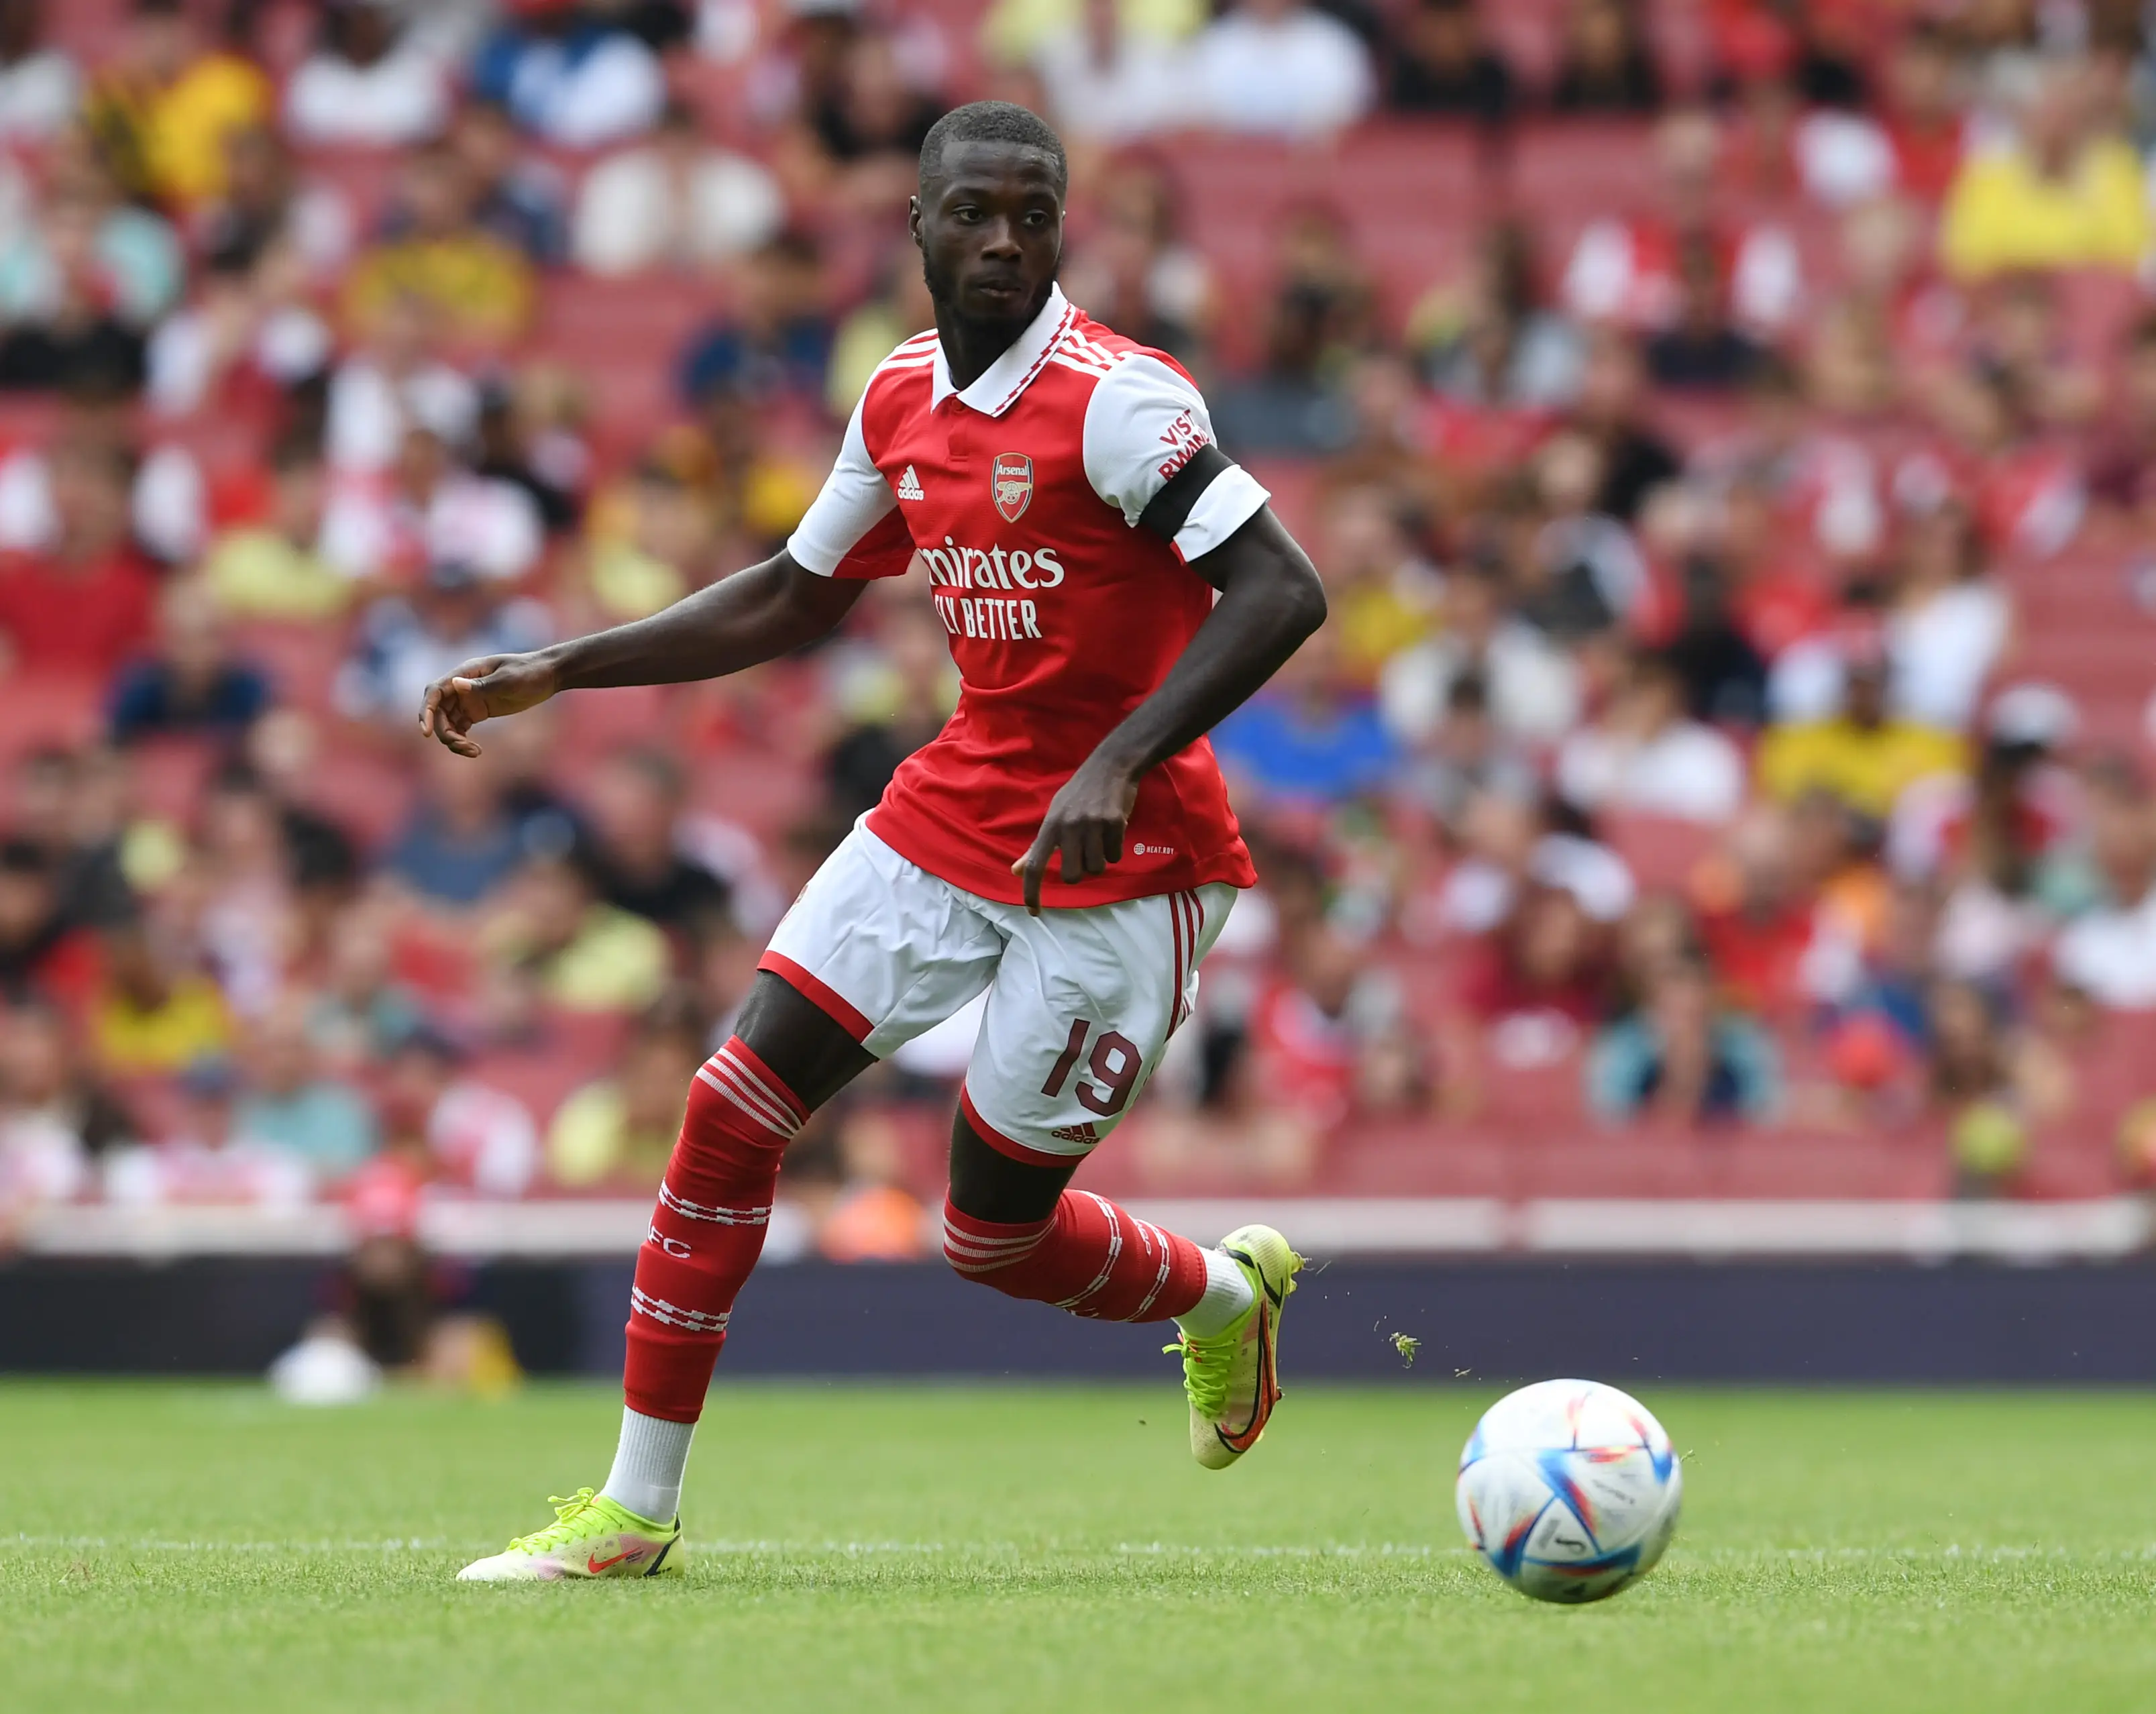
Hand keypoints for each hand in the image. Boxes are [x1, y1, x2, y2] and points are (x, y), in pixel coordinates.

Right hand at [417, 653, 557, 756]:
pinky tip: (476, 750)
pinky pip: (460, 728)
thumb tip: (455, 684)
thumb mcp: (508, 679)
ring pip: (448, 723)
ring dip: (454, 740)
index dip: (426, 711)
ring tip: (474, 752)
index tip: (426, 732)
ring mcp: (468, 699)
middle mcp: (461, 687)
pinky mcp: (477, 711)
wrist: (547, 675)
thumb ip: (482, 685)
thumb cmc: (529, 672)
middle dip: (445, 733)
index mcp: (465, 673)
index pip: (435, 691)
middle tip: (465, 747)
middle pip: (439, 712)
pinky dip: (462, 741)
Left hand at [1012, 752, 1140, 914]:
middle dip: (1080, 871)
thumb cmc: (1079, 794)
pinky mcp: (1114, 823)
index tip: (1034, 912)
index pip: (1034, 864)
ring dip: (1100, 860)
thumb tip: (1016, 871)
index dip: (1032, 891)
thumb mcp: (1054, 816)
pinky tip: (1112, 831)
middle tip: (1084, 854)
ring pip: (1096, 868)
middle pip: (1072, 876)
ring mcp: (1092, 825)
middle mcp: (1068, 827)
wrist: (1110, 766)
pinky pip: (1115, 856)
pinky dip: (1115, 849)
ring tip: (1100, 839)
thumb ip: (1037, 847)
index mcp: (1050, 826)